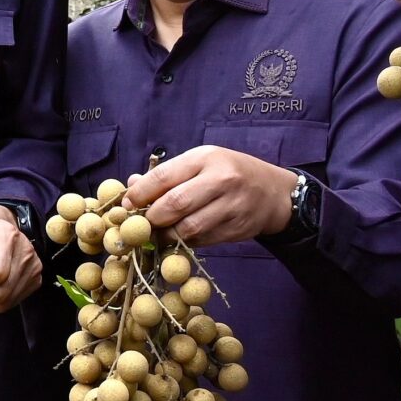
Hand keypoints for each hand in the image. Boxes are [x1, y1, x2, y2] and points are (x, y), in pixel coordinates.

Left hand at [125, 147, 296, 246]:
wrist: (273, 192)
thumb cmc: (229, 173)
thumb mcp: (201, 162)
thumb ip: (167, 174)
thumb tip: (132, 186)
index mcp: (206, 158)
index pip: (164, 176)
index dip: (139, 194)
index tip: (127, 205)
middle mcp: (221, 179)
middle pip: (175, 204)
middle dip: (151, 218)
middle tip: (140, 224)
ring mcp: (232, 206)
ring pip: (188, 228)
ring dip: (166, 235)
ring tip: (157, 234)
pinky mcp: (238, 228)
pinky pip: (203, 241)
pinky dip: (186, 242)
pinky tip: (179, 238)